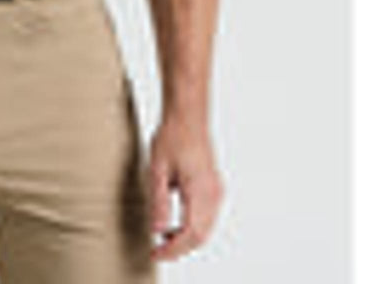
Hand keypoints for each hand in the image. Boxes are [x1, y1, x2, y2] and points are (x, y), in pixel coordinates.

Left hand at [146, 115, 223, 260]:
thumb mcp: (157, 168)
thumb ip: (159, 201)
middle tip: (157, 251)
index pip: (190, 234)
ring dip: (186, 239)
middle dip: (180, 248)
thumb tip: (158, 231)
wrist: (188, 116)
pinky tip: (175, 224)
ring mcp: (217, 191)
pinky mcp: (215, 187)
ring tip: (163, 238)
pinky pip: (207, 218)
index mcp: (200, 190)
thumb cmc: (172, 136)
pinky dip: (193, 227)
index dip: (173, 249)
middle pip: (201, 236)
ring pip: (205, 229)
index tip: (155, 254)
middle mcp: (213, 194)